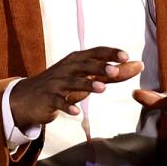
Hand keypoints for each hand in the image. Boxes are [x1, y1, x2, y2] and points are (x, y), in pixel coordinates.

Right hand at [10, 47, 143, 130]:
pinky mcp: (48, 99)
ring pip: (72, 82)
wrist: (28, 97)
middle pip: (84, 65)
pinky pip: (58, 102)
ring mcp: (56, 84)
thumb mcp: (86, 76)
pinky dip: (67, 106)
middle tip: (115, 72)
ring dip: (86, 84)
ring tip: (101, 89)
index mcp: (76, 60)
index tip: (126, 56)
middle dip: (99, 67)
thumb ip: (112, 72)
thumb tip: (139, 65)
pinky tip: (76, 112)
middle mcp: (66, 69)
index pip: (94, 53)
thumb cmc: (62, 84)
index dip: (109, 53)